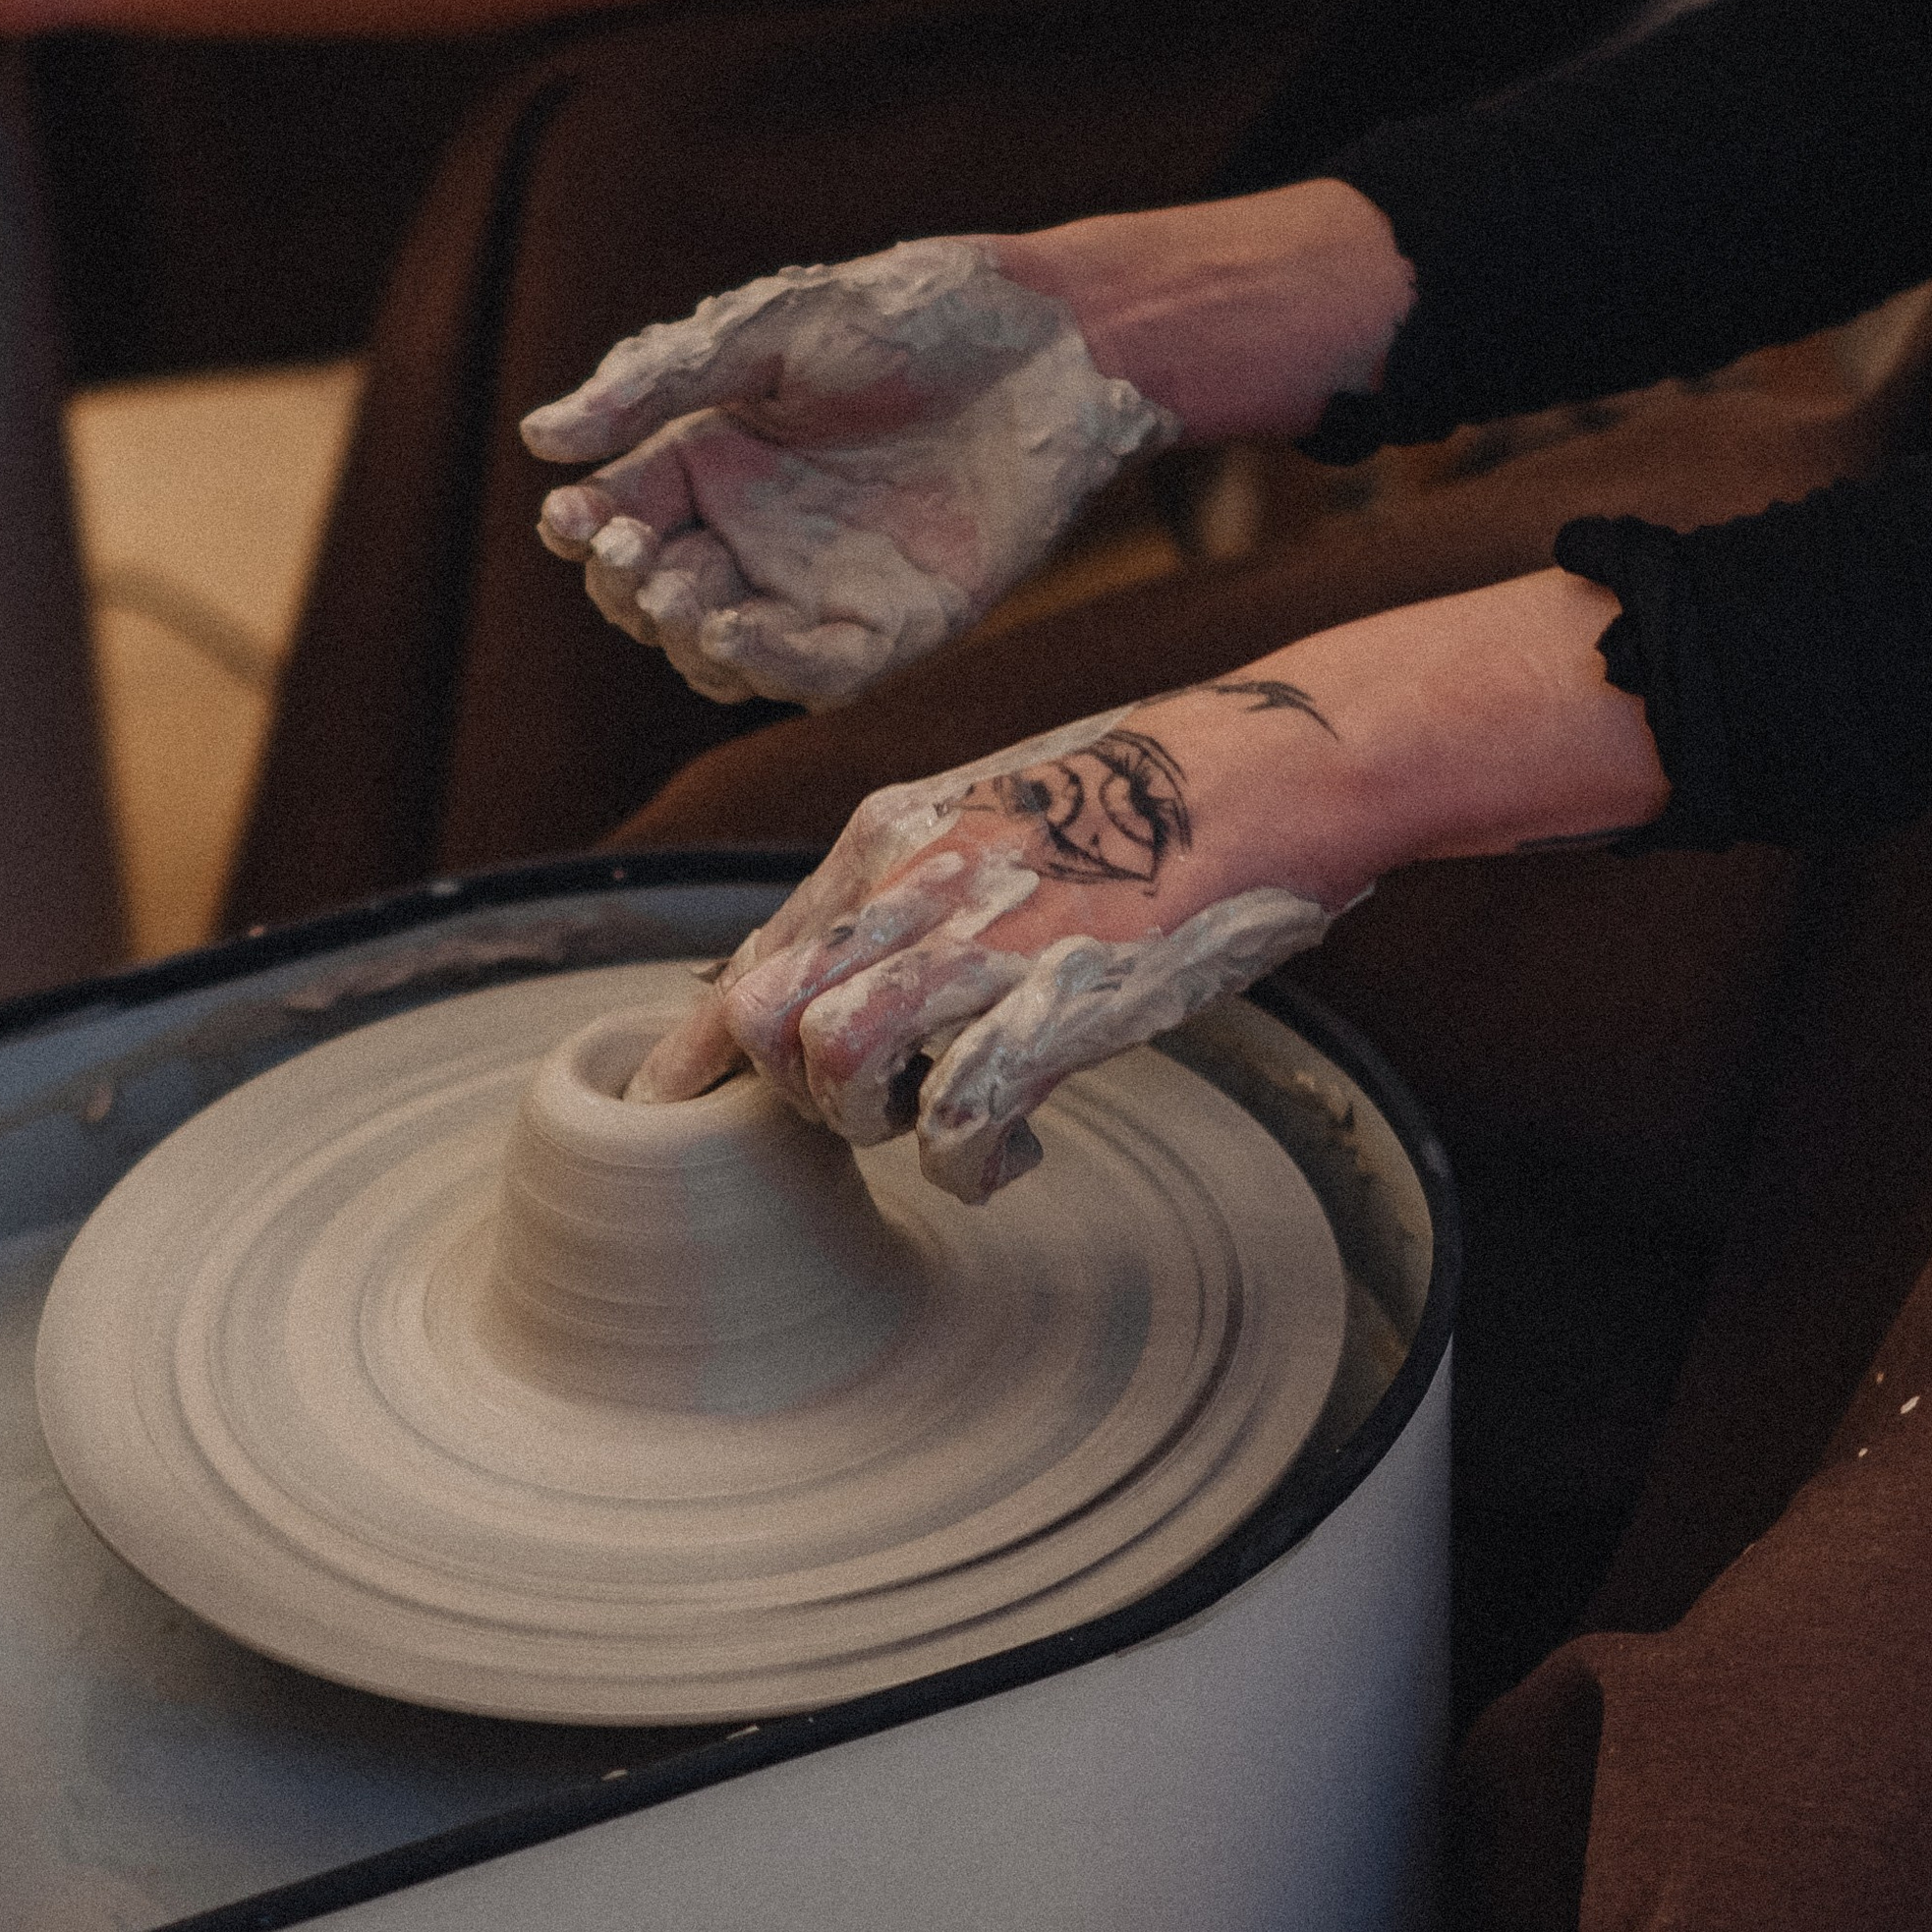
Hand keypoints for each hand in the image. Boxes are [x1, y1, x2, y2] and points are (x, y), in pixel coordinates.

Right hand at [522, 238, 1179, 708]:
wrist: (1049, 346)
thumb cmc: (911, 316)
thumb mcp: (768, 330)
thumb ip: (659, 382)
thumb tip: (542, 439)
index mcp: (710, 462)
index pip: (616, 519)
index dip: (584, 530)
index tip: (574, 519)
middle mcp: (755, 536)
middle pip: (653, 601)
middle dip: (628, 587)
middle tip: (636, 551)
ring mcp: (821, 589)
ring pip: (718, 656)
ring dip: (685, 639)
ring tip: (685, 595)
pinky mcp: (894, 630)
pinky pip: (813, 675)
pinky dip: (766, 667)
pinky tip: (735, 632)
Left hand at [632, 678, 1360, 1202]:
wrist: (1268, 767)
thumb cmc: (1149, 804)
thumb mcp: (997, 822)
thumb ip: (916, 891)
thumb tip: (849, 979)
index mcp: (888, 840)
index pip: (749, 960)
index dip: (699, 1053)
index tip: (663, 1113)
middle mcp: (911, 882)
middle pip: (763, 1016)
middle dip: (794, 1094)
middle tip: (874, 1111)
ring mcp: (981, 939)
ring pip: (833, 1062)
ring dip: (872, 1125)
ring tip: (938, 1127)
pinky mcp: (1058, 999)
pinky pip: (954, 1117)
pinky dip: (965, 1164)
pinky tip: (1012, 1155)